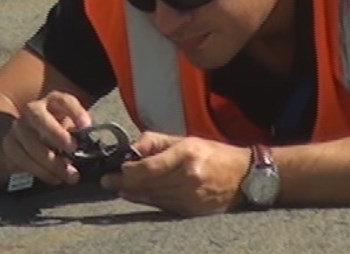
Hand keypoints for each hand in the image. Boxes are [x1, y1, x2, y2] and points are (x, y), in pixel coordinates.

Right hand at [1, 91, 90, 185]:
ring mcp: (18, 127)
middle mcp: (32, 110)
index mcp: (53, 101)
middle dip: (56, 134)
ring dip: (49, 161)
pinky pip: (19, 159)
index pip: (63, 100)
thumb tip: (89, 148)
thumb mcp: (73, 127)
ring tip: (67, 175)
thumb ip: (81, 133)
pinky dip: (38, 171)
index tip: (86, 125)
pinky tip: (53, 178)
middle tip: (72, 150)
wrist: (34, 137)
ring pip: (28, 141)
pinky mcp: (9, 145)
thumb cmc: (60, 131)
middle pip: (39, 118)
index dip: (75, 111)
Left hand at [101, 132, 250, 215]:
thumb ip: (156, 141)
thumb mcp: (185, 139)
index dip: (128, 171)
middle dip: (124, 183)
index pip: (149, 168)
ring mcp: (190, 197)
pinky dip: (148, 201)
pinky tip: (137, 196)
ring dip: (133, 194)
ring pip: (153, 198)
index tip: (115, 170)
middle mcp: (188, 178)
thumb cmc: (213, 153)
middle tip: (107, 181)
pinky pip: (163, 207)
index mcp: (186, 155)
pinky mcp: (191, 211)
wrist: (243, 177)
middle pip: (148, 185)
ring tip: (119, 188)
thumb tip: (132, 147)